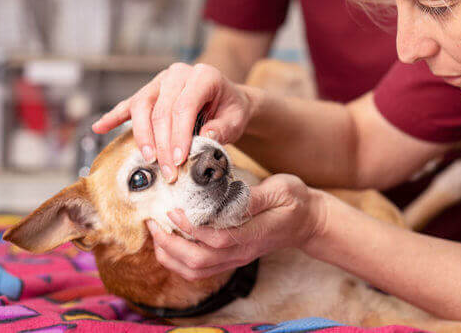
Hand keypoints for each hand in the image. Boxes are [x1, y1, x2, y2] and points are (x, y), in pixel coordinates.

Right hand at [92, 63, 256, 181]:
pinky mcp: (150, 91)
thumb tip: (206, 138)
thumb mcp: (236, 120)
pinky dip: (114, 116)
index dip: (179, 135)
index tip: (178, 160)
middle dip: (162, 144)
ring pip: (142, 106)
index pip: (184, 106)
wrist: (228, 101)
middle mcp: (178, 74)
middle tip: (167, 171)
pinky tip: (100, 127)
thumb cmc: (231, 111)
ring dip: (142, 135)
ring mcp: (161, 81)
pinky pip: (129, 104)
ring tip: (148, 159)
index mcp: (203, 75)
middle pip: (161, 109)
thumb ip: (223, 129)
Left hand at [145, 174, 326, 280]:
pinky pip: (198, 269)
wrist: (307, 222)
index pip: (215, 240)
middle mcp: (241, 252)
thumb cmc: (294, 202)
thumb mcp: (281, 190)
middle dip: (169, 245)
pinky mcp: (230, 259)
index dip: (190, 228)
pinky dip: (177, 259)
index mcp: (253, 235)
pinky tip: (169, 241)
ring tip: (156, 232)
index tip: (173, 210)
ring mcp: (235, 259)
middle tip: (154, 221)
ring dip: (169, 255)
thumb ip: (254, 197)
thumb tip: (227, 196)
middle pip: (198, 262)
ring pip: (195, 270)